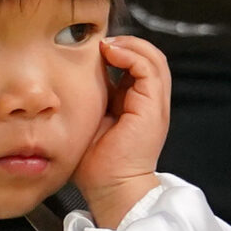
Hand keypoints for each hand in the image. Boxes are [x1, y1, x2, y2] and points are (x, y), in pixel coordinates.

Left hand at [77, 36, 170, 228]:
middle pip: (151, 58)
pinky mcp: (152, 108)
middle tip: (102, 42)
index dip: (121, 52)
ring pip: (155, 59)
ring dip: (131, 45)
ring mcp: (155, 105)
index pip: (139, 67)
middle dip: (129, 43)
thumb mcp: (91, 121)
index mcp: (137, 107)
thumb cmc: (97, 165)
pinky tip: (111, 52)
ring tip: (108, 44)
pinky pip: (149, 69)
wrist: (111, 189)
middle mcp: (151, 104)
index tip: (95, 49)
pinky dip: (131, 55)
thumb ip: (91, 98)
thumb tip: (75, 75)